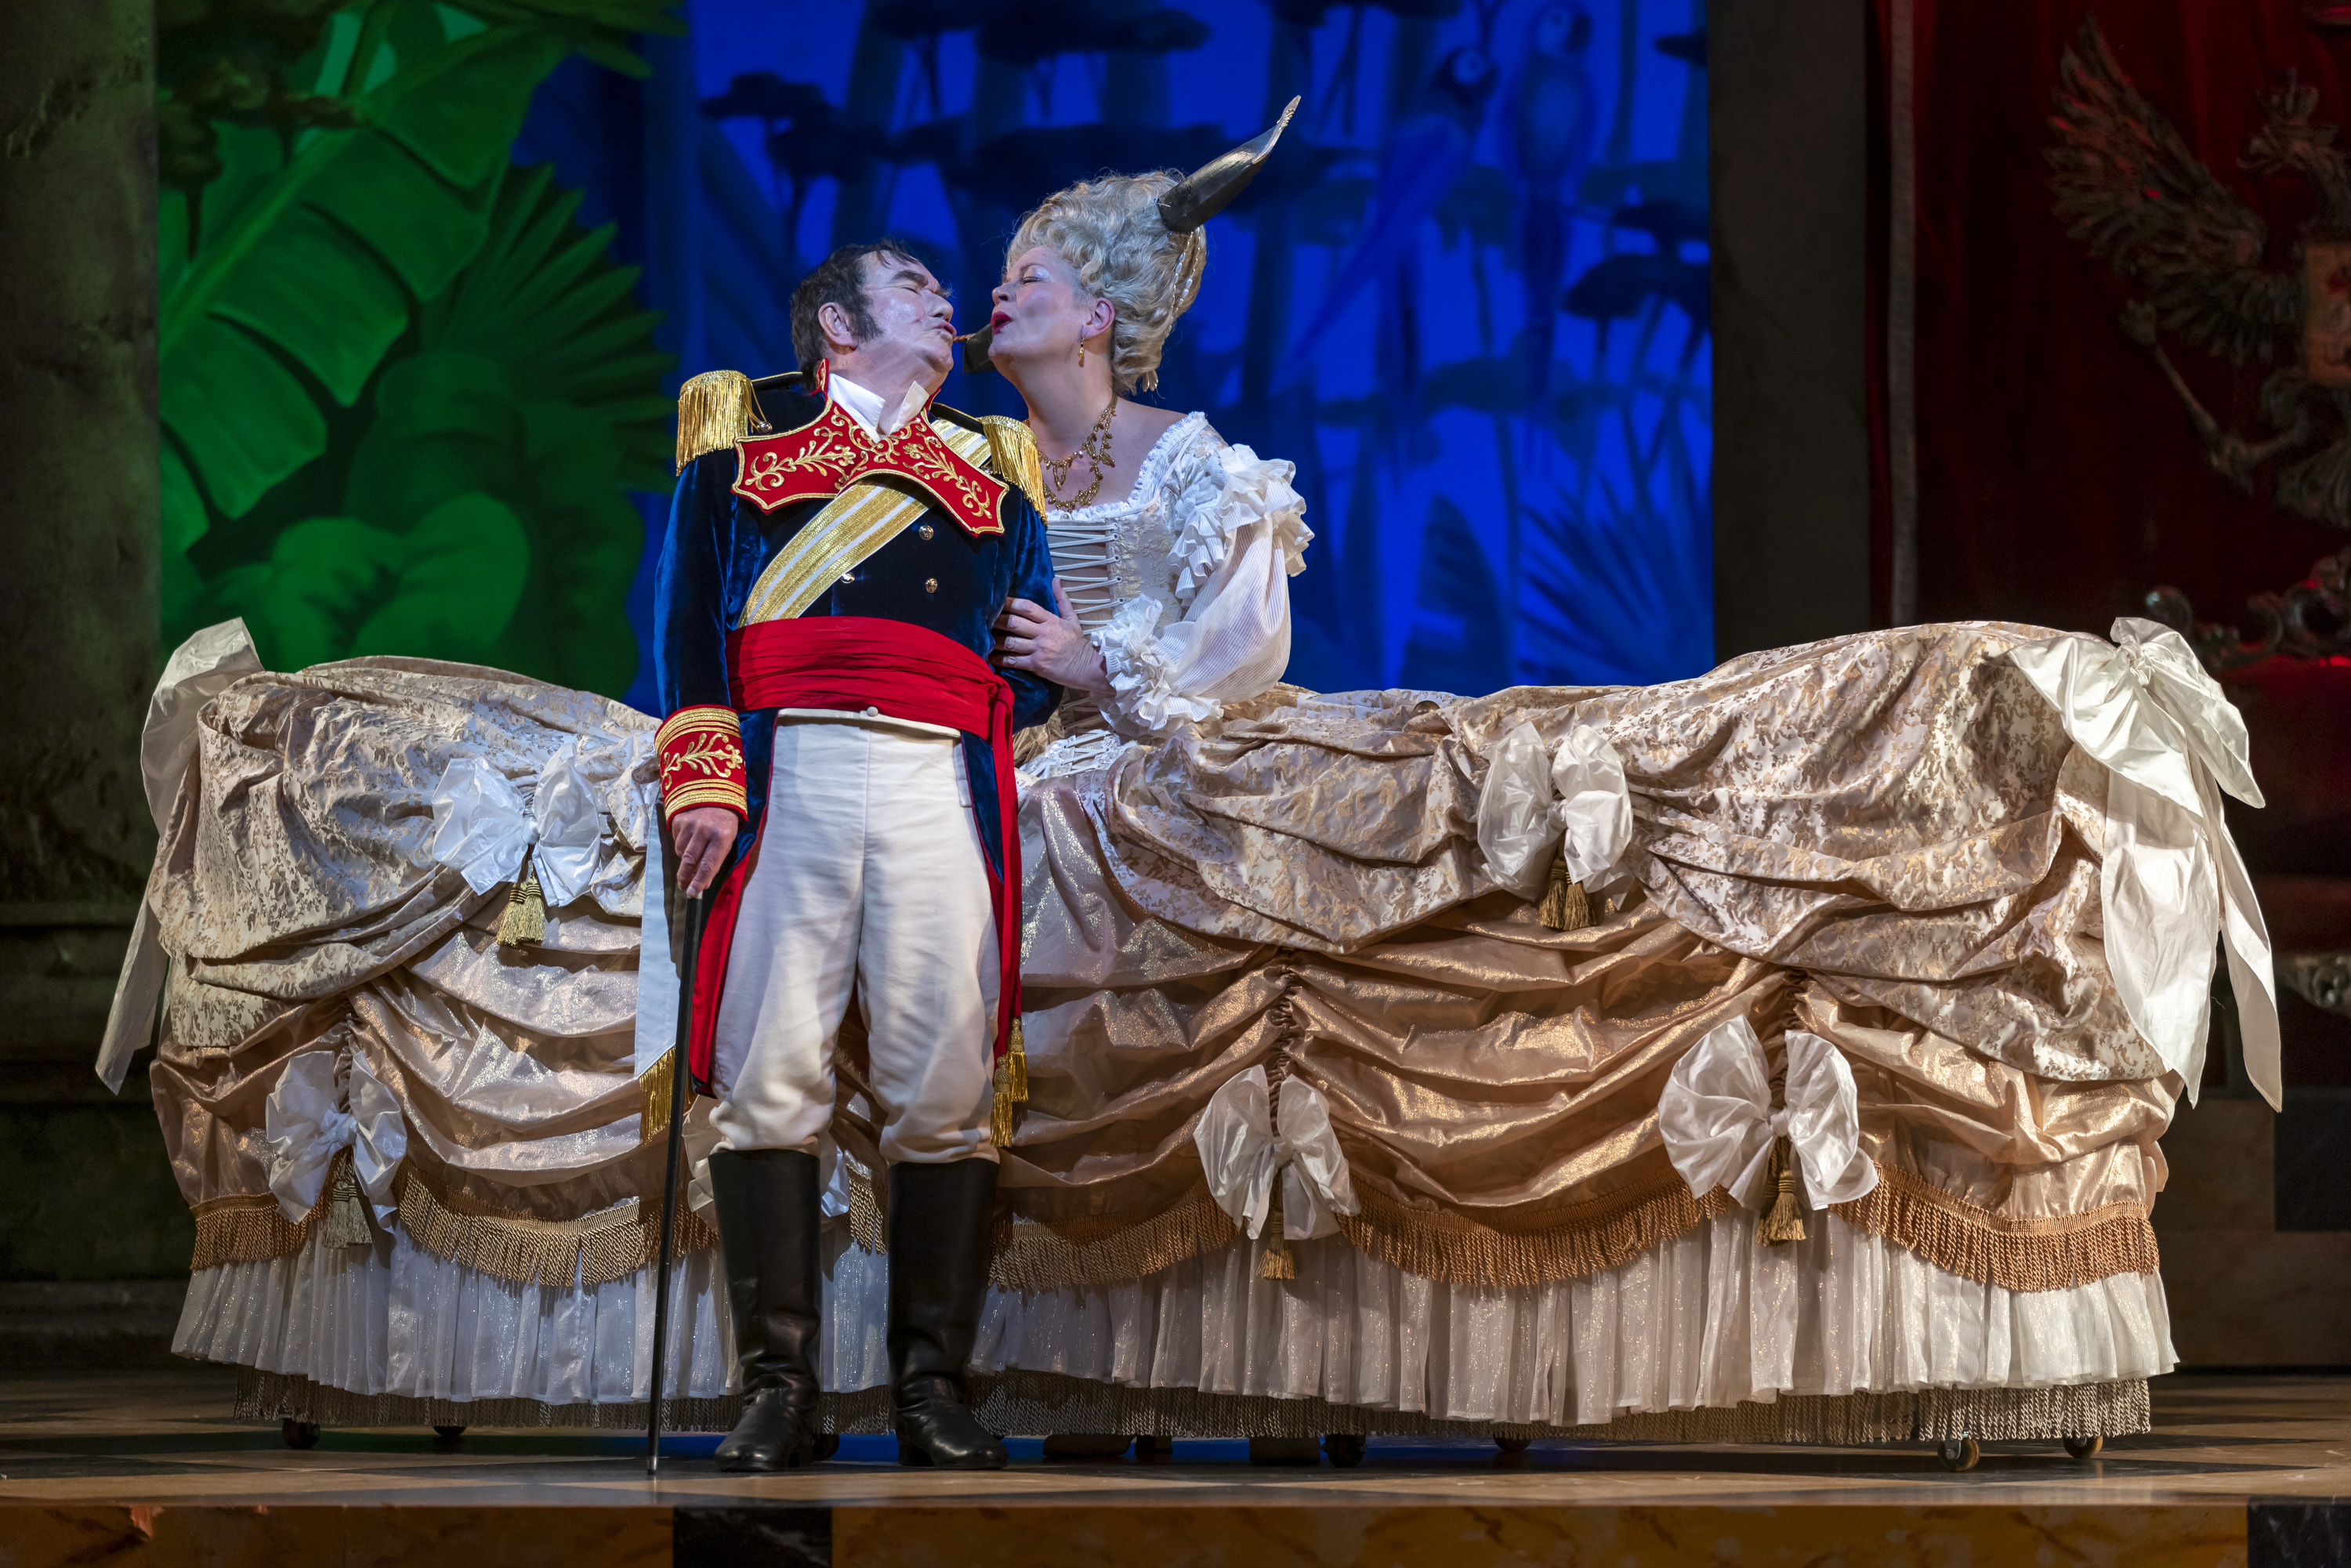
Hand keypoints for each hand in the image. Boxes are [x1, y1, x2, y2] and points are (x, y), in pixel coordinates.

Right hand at [671, 805, 737, 894]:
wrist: (714, 793)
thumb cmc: (724, 823)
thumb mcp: (727, 841)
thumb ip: (715, 862)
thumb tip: (702, 884)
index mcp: (722, 836)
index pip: (708, 864)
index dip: (700, 881)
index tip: (693, 893)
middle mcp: (705, 830)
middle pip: (690, 860)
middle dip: (685, 877)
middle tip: (684, 886)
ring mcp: (690, 824)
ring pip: (681, 852)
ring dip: (685, 859)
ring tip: (693, 853)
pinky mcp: (679, 819)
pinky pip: (676, 841)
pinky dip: (681, 845)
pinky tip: (689, 838)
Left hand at [996, 579, 1109, 693]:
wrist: (1087, 667)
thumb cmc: (1077, 644)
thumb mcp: (1072, 619)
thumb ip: (1062, 600)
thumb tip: (1056, 579)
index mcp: (1051, 620)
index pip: (1027, 607)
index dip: (1010, 602)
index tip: (997, 600)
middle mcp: (1043, 633)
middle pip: (1015, 623)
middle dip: (998, 621)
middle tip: (985, 619)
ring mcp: (1039, 650)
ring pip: (1011, 643)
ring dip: (995, 640)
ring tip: (983, 637)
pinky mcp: (1037, 665)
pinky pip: (1014, 661)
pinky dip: (999, 659)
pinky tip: (988, 657)